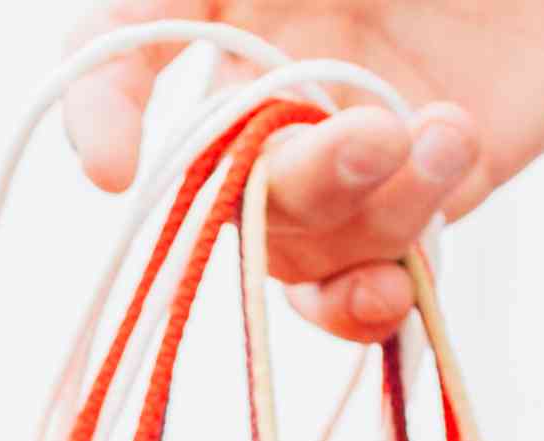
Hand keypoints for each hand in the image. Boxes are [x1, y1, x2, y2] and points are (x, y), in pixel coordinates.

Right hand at [58, 1, 543, 341]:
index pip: (118, 51)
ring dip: (370, 209)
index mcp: (226, 9)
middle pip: (218, 180)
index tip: (114, 168)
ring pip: (294, 242)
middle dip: (296, 177)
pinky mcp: (396, 215)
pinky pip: (346, 294)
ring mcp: (327, 163)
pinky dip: (363, 307)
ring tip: (447, 135)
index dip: (97, 109)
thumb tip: (146, 16)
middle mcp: (260, 92)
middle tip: (376, 134)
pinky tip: (400, 284)